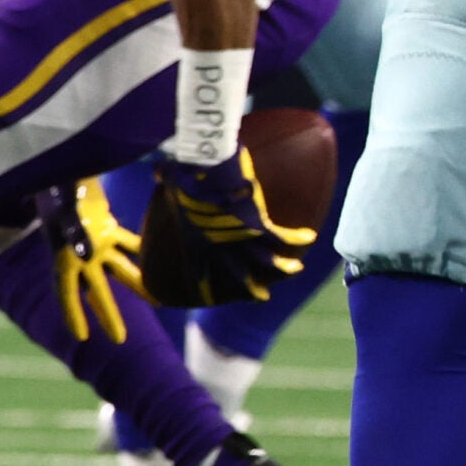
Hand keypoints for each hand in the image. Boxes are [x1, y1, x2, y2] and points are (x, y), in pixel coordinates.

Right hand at [40, 178, 143, 343]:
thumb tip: (87, 254)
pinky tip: (158, 260)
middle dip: (109, 315)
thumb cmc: (61, 188)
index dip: (72, 315)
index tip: (81, 337)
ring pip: (118, 268)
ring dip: (135, 283)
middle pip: (97, 291)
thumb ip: (75, 234)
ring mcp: (95, 240)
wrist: (66, 167)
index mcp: (65, 256)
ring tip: (156, 299)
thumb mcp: (65, 213)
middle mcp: (81, 254)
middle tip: (120, 339)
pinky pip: (127, 242)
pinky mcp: (107, 225)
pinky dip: (141, 250)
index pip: (66, 293)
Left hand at [136, 150, 315, 309]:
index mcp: (195, 239)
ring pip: (264, 261)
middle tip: (260, 298)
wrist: (205, 167)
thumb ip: (163, 176)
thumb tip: (157, 169)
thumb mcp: (169, 177)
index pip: (197, 271)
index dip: (203, 286)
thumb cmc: (184, 170)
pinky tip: (308, 236)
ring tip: (295, 270)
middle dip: (249, 290)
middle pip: (235, 276)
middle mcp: (218, 245)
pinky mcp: (257, 223)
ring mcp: (239, 237)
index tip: (207, 298)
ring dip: (280, 268)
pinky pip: (281, 236)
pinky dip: (295, 237)